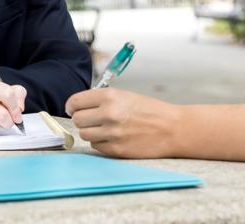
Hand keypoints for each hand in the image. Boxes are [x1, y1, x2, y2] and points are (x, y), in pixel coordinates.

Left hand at [65, 88, 179, 158]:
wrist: (172, 128)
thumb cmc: (149, 110)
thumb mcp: (124, 95)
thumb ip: (100, 99)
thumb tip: (76, 107)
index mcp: (109, 96)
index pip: (75, 102)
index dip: (72, 106)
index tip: (73, 109)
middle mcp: (109, 114)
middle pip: (77, 120)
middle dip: (83, 119)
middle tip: (92, 120)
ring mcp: (112, 133)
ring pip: (84, 134)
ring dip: (91, 132)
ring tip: (105, 128)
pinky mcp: (117, 149)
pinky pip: (96, 147)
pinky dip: (102, 143)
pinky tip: (114, 137)